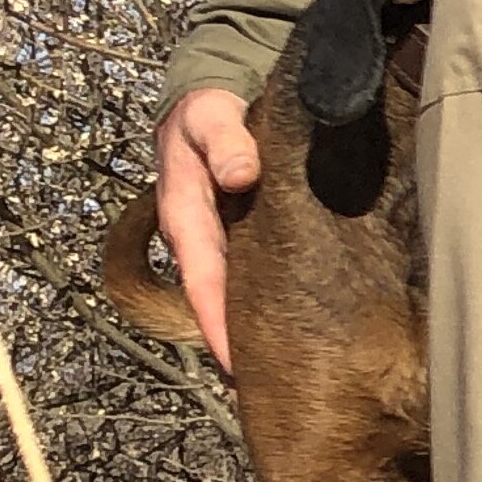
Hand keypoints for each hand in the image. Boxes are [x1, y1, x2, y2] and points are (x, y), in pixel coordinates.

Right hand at [152, 86, 259, 372]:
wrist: (211, 94)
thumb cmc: (207, 108)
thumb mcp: (210, 116)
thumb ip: (224, 140)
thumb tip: (239, 174)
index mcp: (187, 217)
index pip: (203, 282)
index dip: (217, 324)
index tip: (236, 364)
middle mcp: (200, 235)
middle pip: (218, 300)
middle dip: (235, 342)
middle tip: (267, 387)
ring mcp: (220, 236)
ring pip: (235, 291)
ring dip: (250, 327)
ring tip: (281, 370)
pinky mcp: (242, 231)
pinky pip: (252, 272)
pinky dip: (265, 299)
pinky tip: (294, 322)